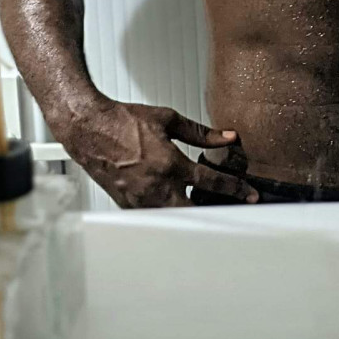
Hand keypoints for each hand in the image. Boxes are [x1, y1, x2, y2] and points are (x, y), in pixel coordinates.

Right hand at [58, 98, 258, 207]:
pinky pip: (156, 216)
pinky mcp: (128, 205)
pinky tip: (178, 205)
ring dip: (195, 214)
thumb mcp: (168, 119)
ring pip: (177, 219)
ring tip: (208, 207)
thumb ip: (201, 132)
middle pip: (197, 212)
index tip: (249, 194)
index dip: (235, 189)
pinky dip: (170, 213)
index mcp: (169, 164)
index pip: (211, 182)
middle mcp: (156, 187)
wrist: (90, 129)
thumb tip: (227, 137)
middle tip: (233, 210)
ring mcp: (141, 200)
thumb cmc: (123, 122)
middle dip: (217, 212)